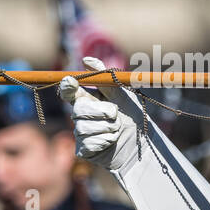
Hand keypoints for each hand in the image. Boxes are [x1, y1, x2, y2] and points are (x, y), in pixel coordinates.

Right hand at [59, 57, 140, 172]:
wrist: (142, 144)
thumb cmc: (132, 117)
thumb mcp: (122, 94)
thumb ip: (105, 78)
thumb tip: (86, 60)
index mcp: (87, 99)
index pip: (70, 91)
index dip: (67, 86)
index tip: (71, 81)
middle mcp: (80, 115)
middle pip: (78, 109)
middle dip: (100, 110)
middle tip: (115, 113)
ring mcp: (80, 133)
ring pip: (84, 127)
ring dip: (107, 127)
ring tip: (117, 128)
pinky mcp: (83, 150)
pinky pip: (88, 143)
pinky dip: (105, 140)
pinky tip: (112, 141)